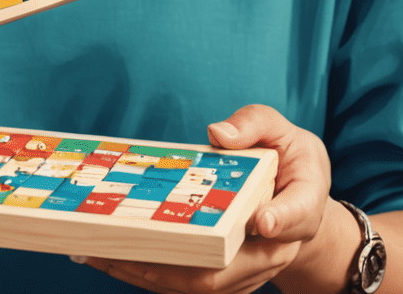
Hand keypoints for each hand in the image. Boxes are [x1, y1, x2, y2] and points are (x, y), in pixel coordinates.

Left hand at [81, 105, 353, 293]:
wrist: (300, 201)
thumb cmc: (291, 161)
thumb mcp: (281, 130)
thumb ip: (254, 124)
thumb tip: (219, 132)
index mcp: (301, 205)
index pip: (294, 216)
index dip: (279, 221)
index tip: (259, 219)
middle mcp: (276, 249)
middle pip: (230, 268)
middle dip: (174, 265)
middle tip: (124, 246)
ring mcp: (251, 269)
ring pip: (204, 284)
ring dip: (151, 274)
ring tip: (101, 254)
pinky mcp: (230, 278)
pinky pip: (190, 284)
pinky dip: (153, 276)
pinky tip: (115, 258)